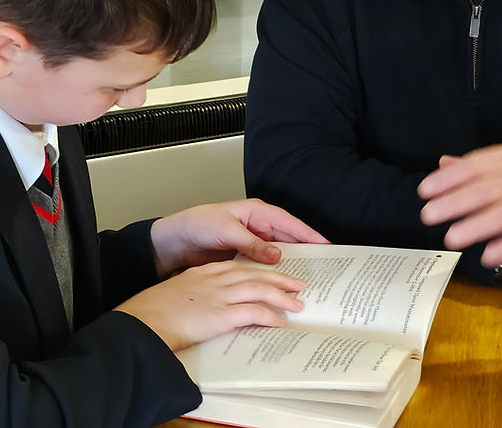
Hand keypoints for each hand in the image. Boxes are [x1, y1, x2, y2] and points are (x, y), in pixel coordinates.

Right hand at [115, 260, 305, 350]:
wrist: (143, 321)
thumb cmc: (153, 312)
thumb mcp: (177, 293)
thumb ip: (194, 294)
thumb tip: (203, 305)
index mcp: (205, 273)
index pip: (239, 267)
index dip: (259, 270)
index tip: (272, 274)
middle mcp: (216, 279)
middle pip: (256, 274)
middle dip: (280, 279)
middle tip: (297, 284)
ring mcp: (220, 295)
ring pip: (261, 289)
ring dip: (282, 296)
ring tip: (297, 304)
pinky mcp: (221, 314)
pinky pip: (254, 312)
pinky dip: (270, 316)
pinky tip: (279, 323)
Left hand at [150, 199, 328, 277]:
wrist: (174, 241)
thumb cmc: (197, 224)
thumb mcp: (225, 229)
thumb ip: (251, 243)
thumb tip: (277, 256)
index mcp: (257, 213)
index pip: (289, 223)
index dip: (309, 234)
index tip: (328, 245)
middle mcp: (258, 227)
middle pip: (289, 240)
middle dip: (306, 252)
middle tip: (326, 268)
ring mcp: (252, 244)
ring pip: (279, 255)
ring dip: (291, 267)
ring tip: (308, 281)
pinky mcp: (244, 259)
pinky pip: (265, 267)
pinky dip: (274, 276)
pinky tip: (282, 288)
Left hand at [417, 143, 501, 266]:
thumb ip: (481, 167)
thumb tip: (443, 164)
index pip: (478, 165)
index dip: (450, 178)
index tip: (425, 190)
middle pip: (488, 189)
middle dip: (455, 202)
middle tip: (428, 215)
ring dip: (476, 225)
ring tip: (450, 238)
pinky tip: (487, 255)